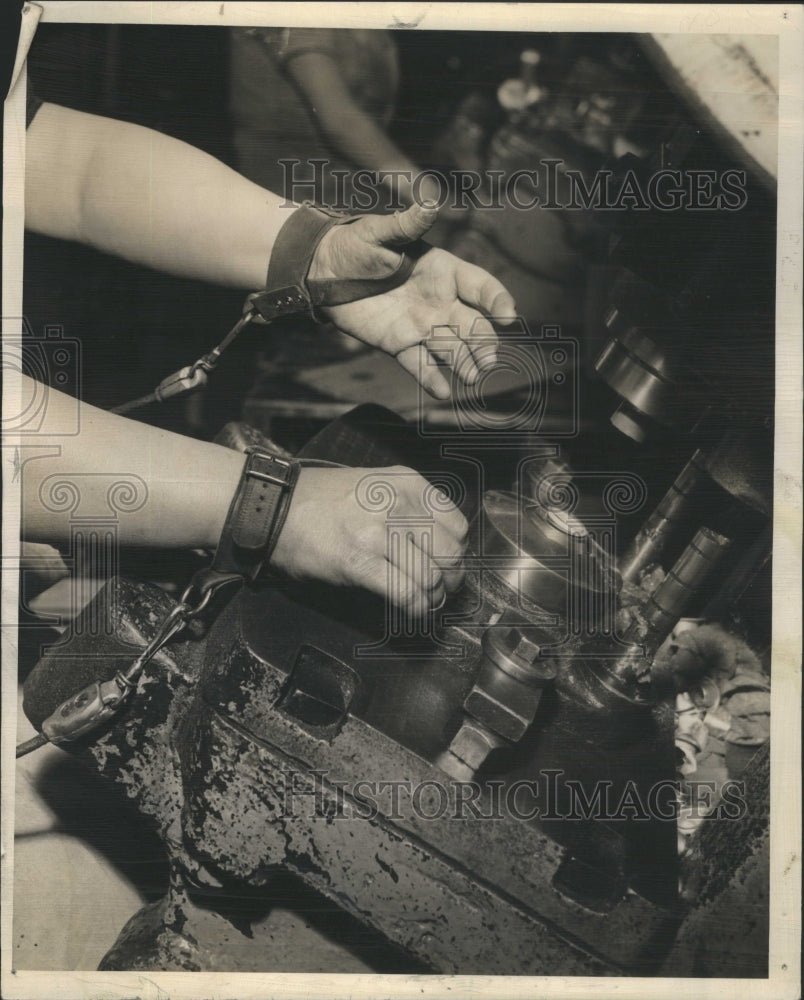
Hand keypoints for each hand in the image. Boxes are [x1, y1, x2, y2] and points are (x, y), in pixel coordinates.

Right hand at [270, 465, 467, 615]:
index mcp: (406, 483)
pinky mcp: (359, 560)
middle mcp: (397, 503)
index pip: (457, 525)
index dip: (456, 552)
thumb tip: (440, 546)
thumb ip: (410, 506)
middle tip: (440, 589)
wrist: (276, 507)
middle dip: (449, 579)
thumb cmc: (322, 501)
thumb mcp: (376, 485)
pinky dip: (414, 608)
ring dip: (431, 598)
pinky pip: (406, 593)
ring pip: (431, 578)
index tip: (446, 564)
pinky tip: (410, 610)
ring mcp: (378, 531)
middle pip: (450, 554)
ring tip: (423, 602)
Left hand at [310, 204, 516, 398]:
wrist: (324, 272)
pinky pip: (420, 365)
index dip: (496, 300)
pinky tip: (443, 392)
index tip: (507, 316)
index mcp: (443, 271)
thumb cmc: (355, 245)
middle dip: (483, 342)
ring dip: (464, 362)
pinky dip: (432, 378)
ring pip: (451, 347)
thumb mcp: (381, 232)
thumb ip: (408, 224)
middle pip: (472, 324)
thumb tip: (430, 200)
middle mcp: (439, 301)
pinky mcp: (400, 344)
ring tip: (472, 376)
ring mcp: (422, 325)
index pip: (479, 286)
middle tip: (489, 360)